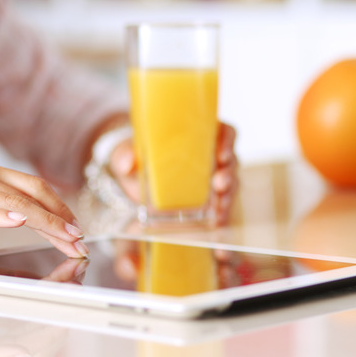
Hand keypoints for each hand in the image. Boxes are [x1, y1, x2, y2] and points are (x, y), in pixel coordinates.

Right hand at [0, 158, 88, 263]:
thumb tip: (33, 220)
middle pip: (29, 191)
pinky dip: (1, 215)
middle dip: (60, 217)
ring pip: (11, 201)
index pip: (33, 186)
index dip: (60, 207)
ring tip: (65, 237)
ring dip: (44, 221)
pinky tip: (21, 221)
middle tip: (80, 239)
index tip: (78, 229)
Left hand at [108, 122, 238, 225]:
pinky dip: (221, 215)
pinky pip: (221, 205)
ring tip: (219, 210)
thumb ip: (125, 154)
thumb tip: (127, 164)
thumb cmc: (138, 155)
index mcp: (199, 135)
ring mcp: (212, 178)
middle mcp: (211, 155)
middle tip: (219, 185)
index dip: (228, 141)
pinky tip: (218, 224)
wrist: (135, 176)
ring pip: (230, 184)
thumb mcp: (128, 150)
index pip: (224, 131)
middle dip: (228, 174)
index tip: (222, 154)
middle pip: (230, 160)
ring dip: (228, 197)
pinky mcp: (209, 199)